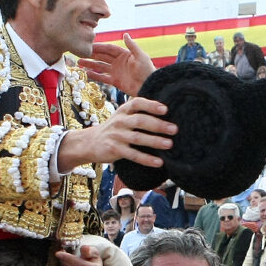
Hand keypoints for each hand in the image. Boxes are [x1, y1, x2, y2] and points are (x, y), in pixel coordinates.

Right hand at [57, 98, 175, 172]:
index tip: (165, 109)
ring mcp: (117, 136)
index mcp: (124, 111)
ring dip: (155, 141)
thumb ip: (140, 112)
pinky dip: (146, 159)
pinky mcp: (115, 150)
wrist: (91, 142)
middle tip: (174, 129)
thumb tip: (168, 112)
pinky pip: (133, 155)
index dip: (151, 105)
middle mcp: (120, 121)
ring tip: (169, 144)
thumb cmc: (115, 128)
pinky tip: (159, 162)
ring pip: (138, 138)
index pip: (137, 103)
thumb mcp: (123, 116)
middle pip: (140, 121)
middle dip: (158, 125)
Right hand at [78, 37, 154, 96]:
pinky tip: (87, 73)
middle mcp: (119, 62)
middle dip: (91, 55)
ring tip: (79, 62)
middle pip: (102, 57)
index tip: (89, 45)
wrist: (150, 87)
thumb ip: (132, 46)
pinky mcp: (116, 81)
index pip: (108, 49)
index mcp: (124, 54)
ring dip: (90, 64)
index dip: (99, 47)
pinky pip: (103, 77)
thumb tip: (125, 34)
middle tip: (80, 52)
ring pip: (100, 67)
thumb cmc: (148, 71)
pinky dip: (95, 75)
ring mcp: (116, 72)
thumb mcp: (141, 56)